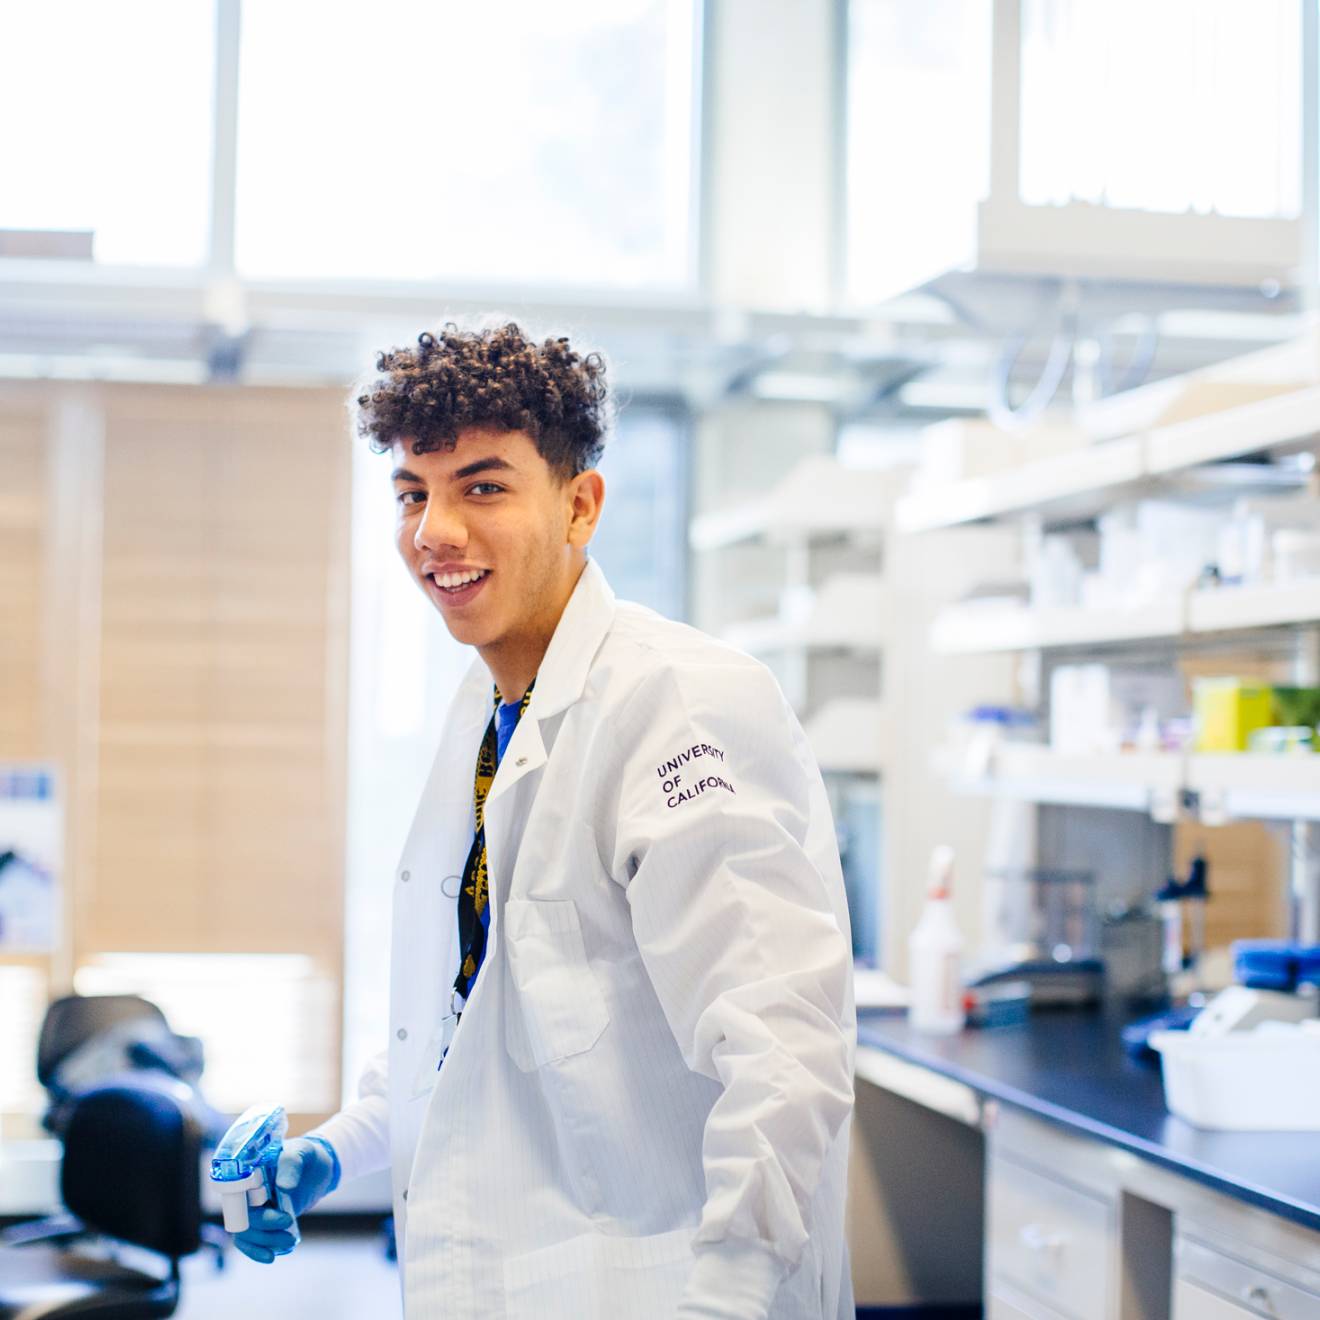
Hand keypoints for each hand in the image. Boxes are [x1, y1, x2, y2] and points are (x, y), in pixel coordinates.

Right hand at [232, 1136, 340, 1263]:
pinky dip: (257, 1251)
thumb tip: (284, 1187)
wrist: (319, 1168)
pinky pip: (250, 1241)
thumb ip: (291, 1164)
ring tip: (288, 1240)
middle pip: (241, 1217)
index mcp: (248, 1171)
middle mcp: (246, 1192)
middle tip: (287, 1222)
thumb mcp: (302, 1152)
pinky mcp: (263, 1223)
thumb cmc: (307, 1155)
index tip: (266, 1207)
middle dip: (262, 1226)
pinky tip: (270, 1256)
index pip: (234, 1192)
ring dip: (263, 1241)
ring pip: (245, 1233)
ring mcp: (253, 1209)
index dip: (242, 1206)